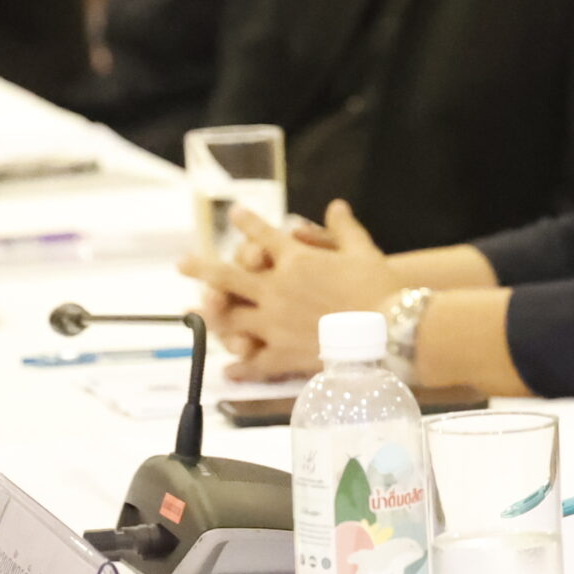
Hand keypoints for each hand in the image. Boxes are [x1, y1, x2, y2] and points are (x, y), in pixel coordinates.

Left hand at [181, 200, 401, 379]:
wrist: (390, 329)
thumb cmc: (380, 287)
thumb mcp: (362, 250)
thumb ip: (343, 228)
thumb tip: (336, 205)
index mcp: (295, 260)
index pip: (263, 236)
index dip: (247, 223)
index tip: (235, 213)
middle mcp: (276, 289)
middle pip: (228, 277)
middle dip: (202, 268)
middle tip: (182, 264)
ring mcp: (274, 323)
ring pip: (231, 318)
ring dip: (211, 313)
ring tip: (195, 311)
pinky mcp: (283, 354)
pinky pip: (255, 362)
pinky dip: (240, 366)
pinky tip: (228, 369)